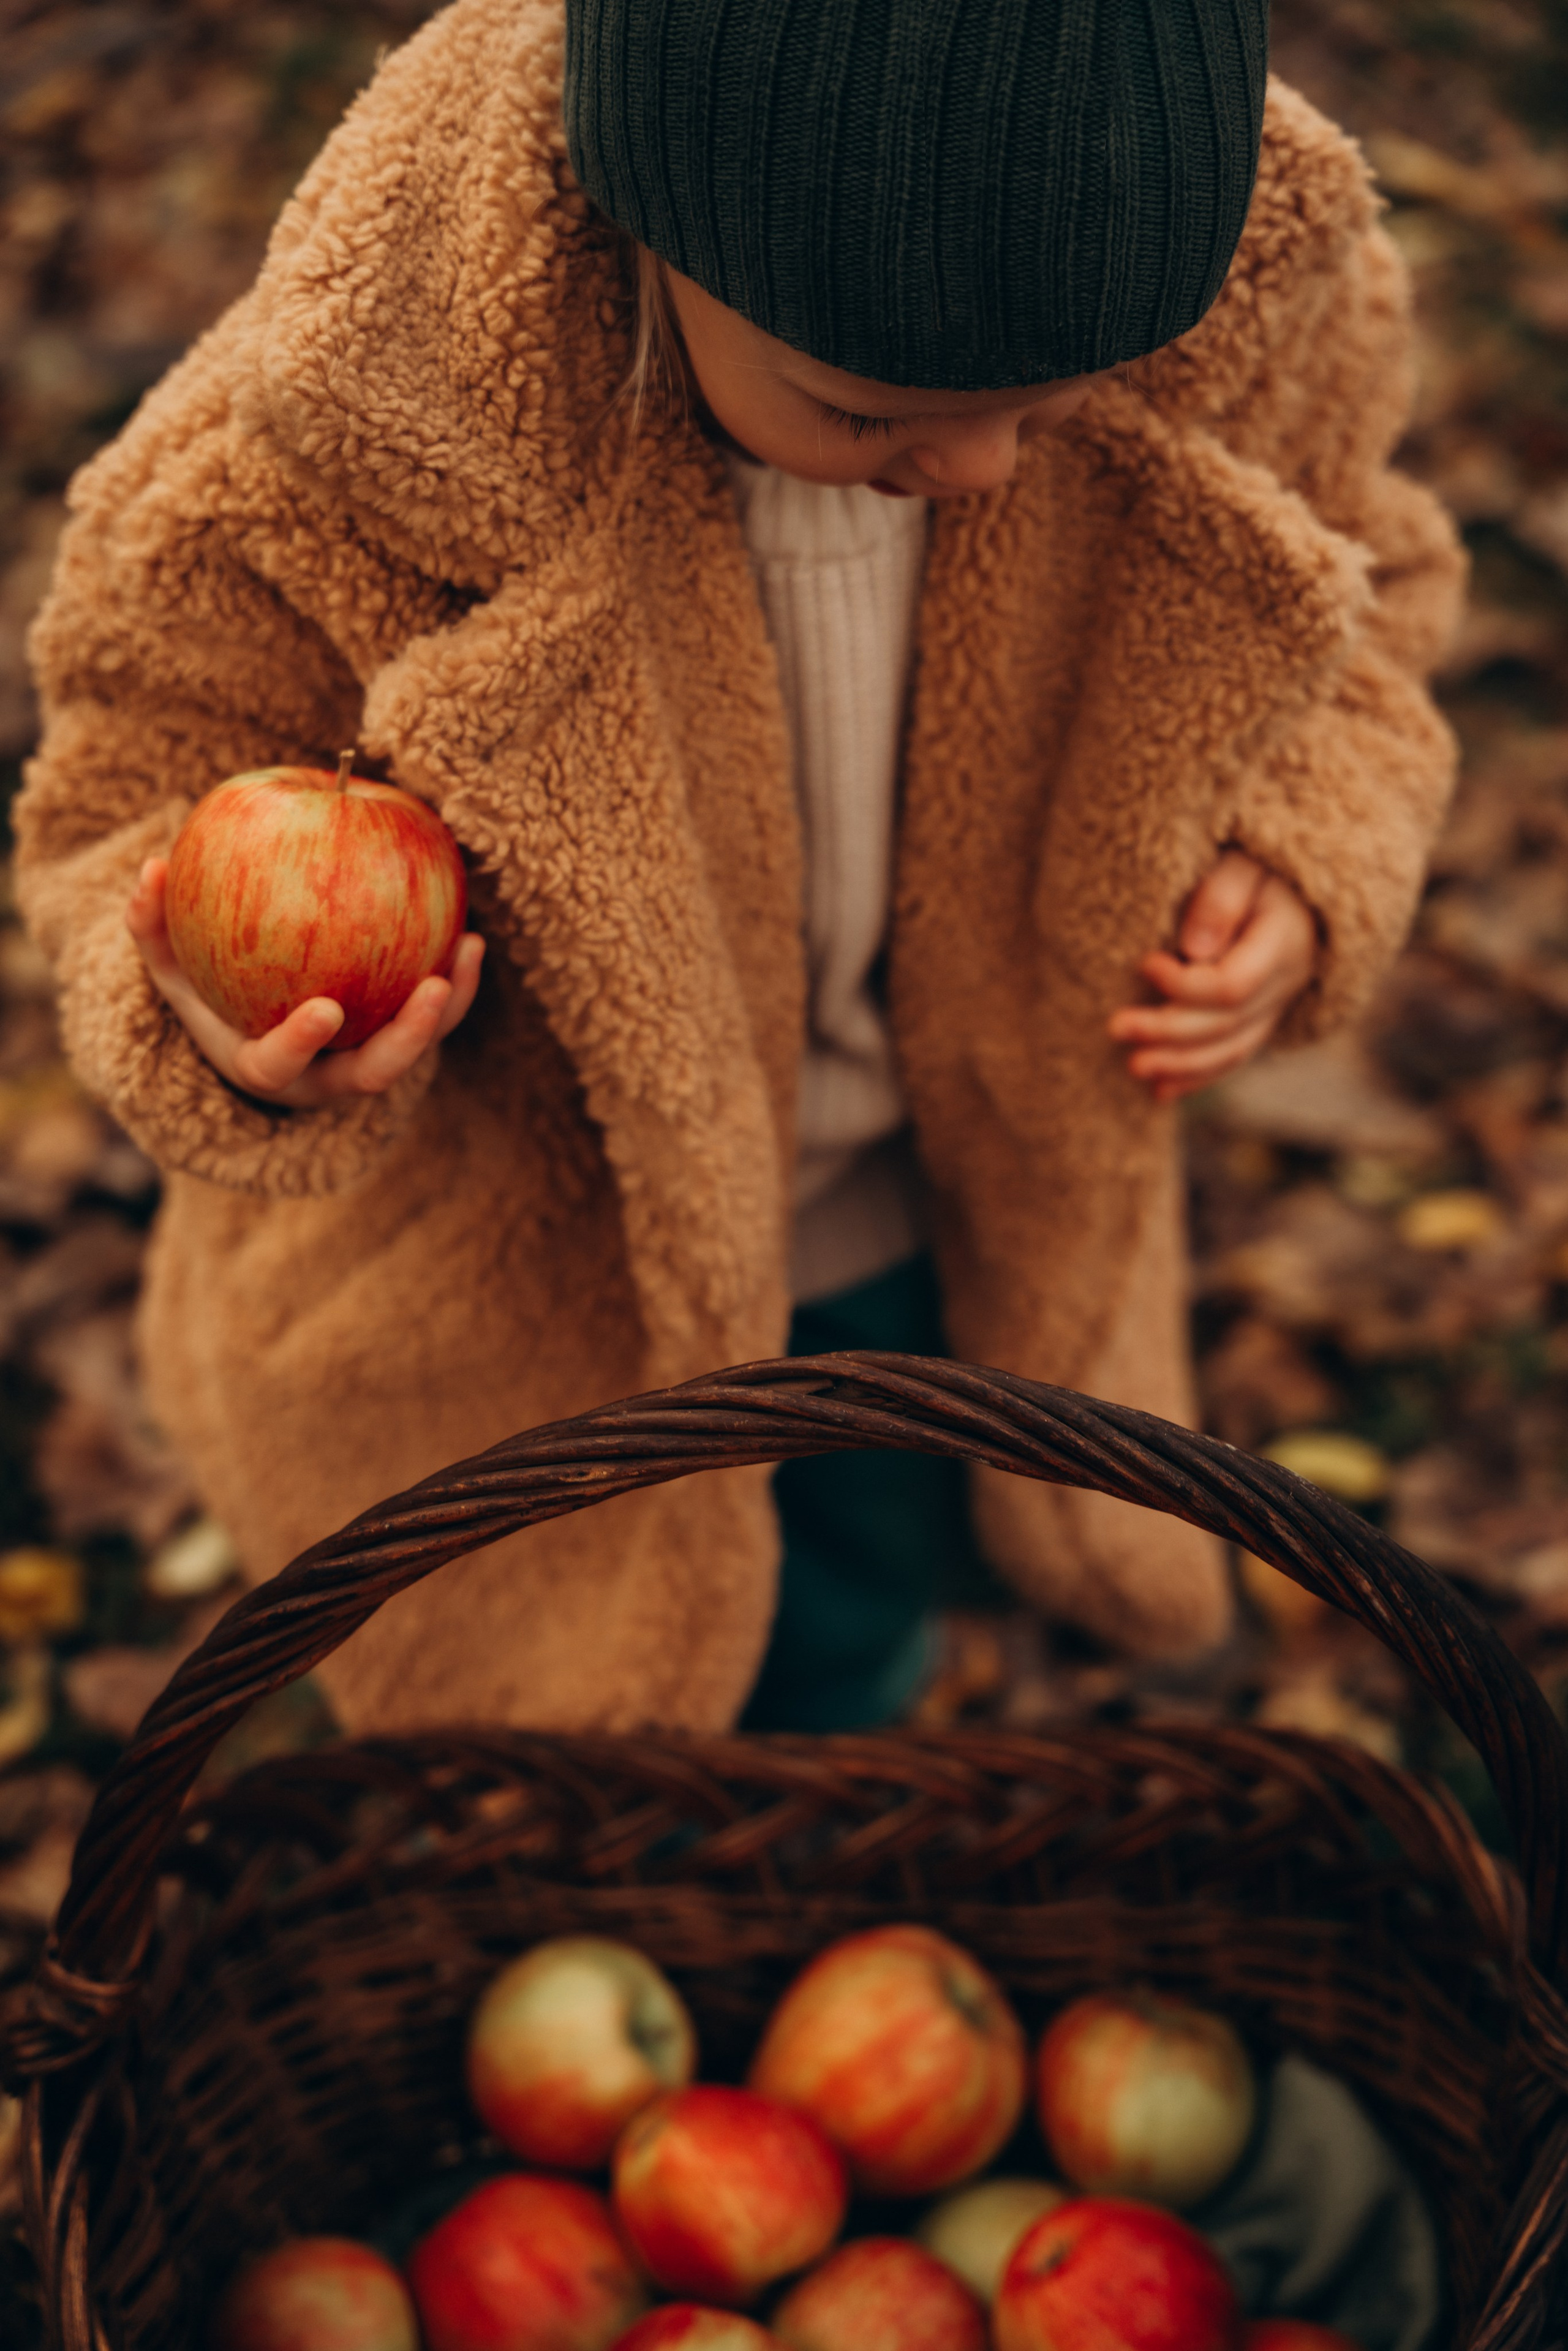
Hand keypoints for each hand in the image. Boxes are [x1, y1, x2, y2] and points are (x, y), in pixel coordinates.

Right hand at [127, 857, 485, 1108]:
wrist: (254, 1030)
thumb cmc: (207, 992)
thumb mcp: (171, 965)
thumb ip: (153, 926)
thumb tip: (151, 868)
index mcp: (264, 1067)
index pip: (279, 1067)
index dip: (300, 1044)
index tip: (324, 1009)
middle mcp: (321, 1079)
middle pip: (372, 1075)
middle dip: (406, 1038)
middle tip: (432, 985)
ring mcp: (363, 1064)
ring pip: (415, 1049)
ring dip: (448, 1007)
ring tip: (468, 947)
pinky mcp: (394, 1043)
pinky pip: (431, 1019)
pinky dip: (455, 983)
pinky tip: (469, 934)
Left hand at [1107, 849, 1315, 1105]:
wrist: (1292, 883)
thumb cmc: (1256, 865)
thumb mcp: (1242, 864)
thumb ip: (1220, 898)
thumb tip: (1194, 949)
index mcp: (1284, 944)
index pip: (1232, 985)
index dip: (1185, 985)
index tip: (1145, 964)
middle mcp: (1286, 983)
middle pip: (1226, 1024)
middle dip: (1168, 1030)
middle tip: (1116, 1027)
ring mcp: (1276, 1006)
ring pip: (1230, 1049)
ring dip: (1179, 1064)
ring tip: (1133, 1067)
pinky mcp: (1260, 1019)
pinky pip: (1231, 1057)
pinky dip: (1195, 1076)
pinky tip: (1159, 1092)